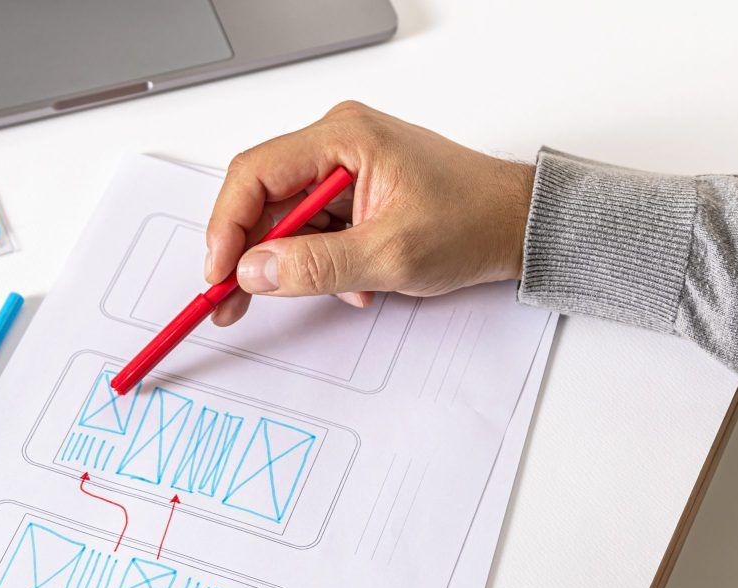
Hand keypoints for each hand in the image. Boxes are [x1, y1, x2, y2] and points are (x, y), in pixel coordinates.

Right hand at [205, 100, 534, 325]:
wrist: (518, 226)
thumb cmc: (473, 222)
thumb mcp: (390, 255)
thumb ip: (315, 266)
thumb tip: (253, 271)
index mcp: (343, 138)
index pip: (254, 174)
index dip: (226, 227)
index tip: (219, 273)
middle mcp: (338, 143)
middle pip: (263, 198)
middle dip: (252, 254)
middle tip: (235, 300)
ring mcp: (345, 167)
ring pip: (287, 221)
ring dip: (299, 264)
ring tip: (340, 289)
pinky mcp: (355, 192)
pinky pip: (314, 230)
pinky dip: (323, 263)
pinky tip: (356, 281)